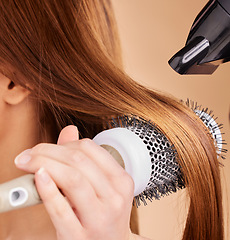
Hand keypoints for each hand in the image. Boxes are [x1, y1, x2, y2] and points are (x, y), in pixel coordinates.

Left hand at [15, 126, 134, 239]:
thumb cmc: (104, 213)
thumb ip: (85, 157)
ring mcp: (99, 217)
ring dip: (44, 164)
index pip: (90, 148)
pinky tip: (37, 178)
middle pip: (78, 161)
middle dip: (48, 151)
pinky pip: (61, 209)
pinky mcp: (80, 236)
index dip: (64, 144)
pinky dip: (46, 190)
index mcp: (121, 180)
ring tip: (27, 163)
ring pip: (72, 179)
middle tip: (29, 154)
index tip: (46, 148)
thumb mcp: (102, 185)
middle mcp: (114, 197)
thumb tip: (70, 130)